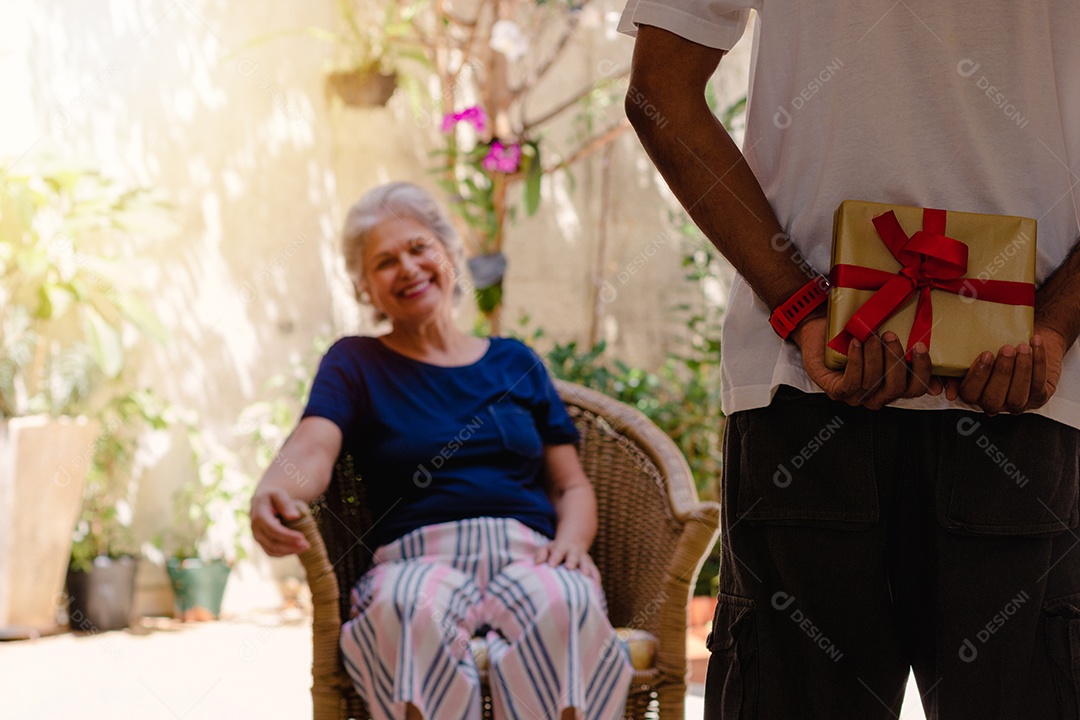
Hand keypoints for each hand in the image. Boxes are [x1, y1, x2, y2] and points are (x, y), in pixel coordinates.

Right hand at [250, 488, 309, 556]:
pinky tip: (296, 549)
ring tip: (305, 548)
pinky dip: (284, 553)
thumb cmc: (273, 496)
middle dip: (290, 546)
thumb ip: (286, 504)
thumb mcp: (279, 494)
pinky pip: (271, 552)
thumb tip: (295, 516)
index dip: (288, 536)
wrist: (262, 500)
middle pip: (272, 543)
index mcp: (259, 516)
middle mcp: (255, 528)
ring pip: (271, 550)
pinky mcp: (261, 542)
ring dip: (288, 551)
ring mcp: (257, 536)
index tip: (302, 537)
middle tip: (307, 545)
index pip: (273, 530)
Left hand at [534, 539, 599, 581]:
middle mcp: (575, 552)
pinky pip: (595, 572)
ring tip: (586, 576)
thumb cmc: (556, 550)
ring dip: (586, 568)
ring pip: (586, 563)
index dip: (555, 557)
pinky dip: (596, 579)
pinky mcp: (591, 567)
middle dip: (572, 561)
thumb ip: (541, 554)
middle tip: (569, 567)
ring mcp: (584, 559)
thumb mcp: (547, 548)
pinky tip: (596, 587)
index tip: (551, 565)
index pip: (558, 551)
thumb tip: (537, 563)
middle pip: (574, 555)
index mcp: (562, 547)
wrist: (573, 543)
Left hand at [791, 315, 940, 409]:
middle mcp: (875, 396)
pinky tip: (855, 344)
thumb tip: (938, 382)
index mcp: (892, 386)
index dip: (922, 371)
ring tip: (871, 335)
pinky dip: (856, 361)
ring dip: (874, 357)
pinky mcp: (836, 391)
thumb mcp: (884, 340)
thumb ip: (909, 354)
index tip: (920, 346)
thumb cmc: (855, 333)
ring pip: (873, 383)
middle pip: (895, 389)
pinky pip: (851, 382)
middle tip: (890, 335)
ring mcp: (855, 397)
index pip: (915, 389)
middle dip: (895, 360)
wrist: (820, 327)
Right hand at [945, 325, 1065, 413]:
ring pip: (1017, 396)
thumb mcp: (968, 354)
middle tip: (1006, 349)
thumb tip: (940, 389)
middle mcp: (994, 403)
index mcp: (974, 394)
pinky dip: (1038, 363)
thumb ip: (951, 371)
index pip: (970, 394)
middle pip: (993, 399)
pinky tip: (1035, 345)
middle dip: (1001, 373)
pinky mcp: (1039, 396)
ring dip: (1021, 370)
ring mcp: (1017, 402)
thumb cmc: (995, 345)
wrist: (1024, 337)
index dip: (977, 377)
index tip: (985, 355)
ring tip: (1022, 348)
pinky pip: (1038, 384)